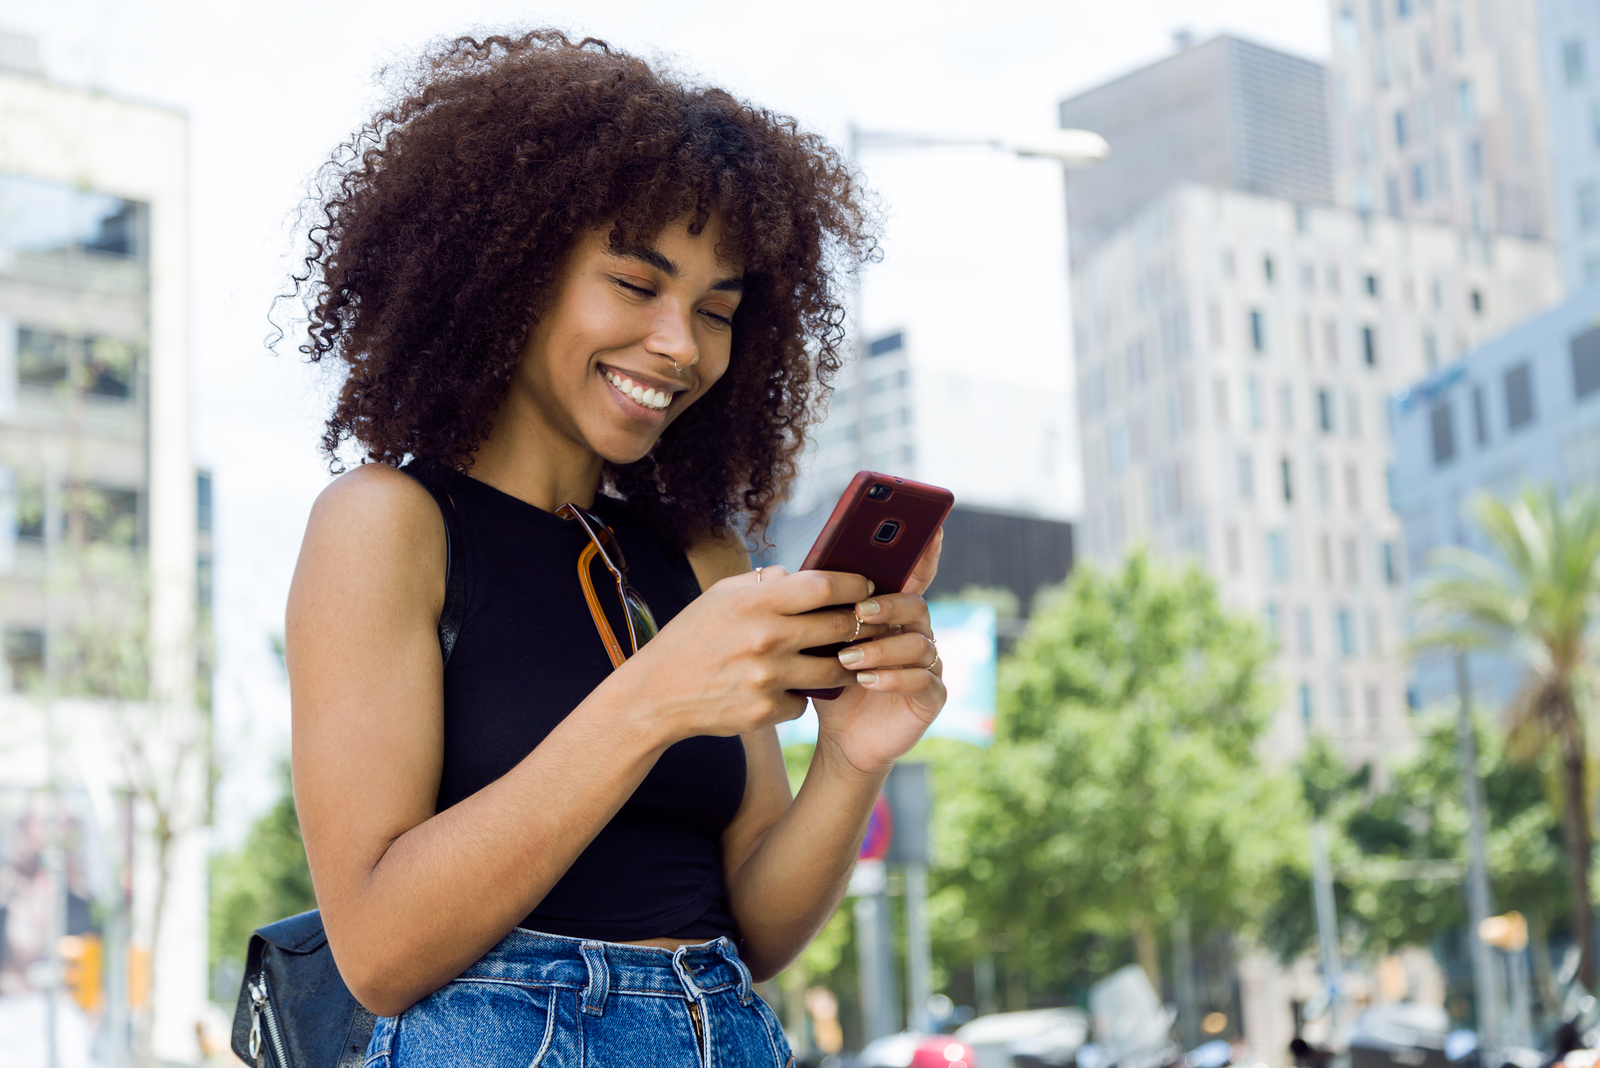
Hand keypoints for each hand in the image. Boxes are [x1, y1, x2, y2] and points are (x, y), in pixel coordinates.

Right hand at [610, 565, 885, 744]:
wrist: (655, 694)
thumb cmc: (691, 637)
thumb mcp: (719, 596)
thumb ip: (762, 582)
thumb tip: (800, 574)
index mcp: (754, 602)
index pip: (823, 586)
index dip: (853, 585)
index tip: (866, 587)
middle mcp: (765, 638)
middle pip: (840, 628)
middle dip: (862, 625)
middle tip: (870, 623)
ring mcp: (767, 679)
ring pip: (835, 671)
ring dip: (846, 665)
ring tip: (847, 658)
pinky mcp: (765, 712)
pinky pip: (805, 702)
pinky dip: (802, 695)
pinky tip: (790, 689)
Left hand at [812, 529, 946, 776]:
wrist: (840, 737)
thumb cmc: (829, 682)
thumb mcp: (820, 642)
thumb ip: (819, 610)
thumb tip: (796, 572)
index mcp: (893, 613)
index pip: (913, 577)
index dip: (924, 553)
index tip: (929, 530)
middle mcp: (917, 633)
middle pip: (915, 606)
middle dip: (888, 606)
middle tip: (859, 612)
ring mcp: (929, 665)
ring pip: (918, 644)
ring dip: (882, 648)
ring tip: (849, 658)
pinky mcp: (932, 696)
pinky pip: (923, 680)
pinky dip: (894, 678)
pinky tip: (867, 681)